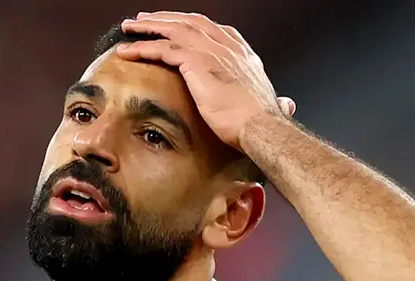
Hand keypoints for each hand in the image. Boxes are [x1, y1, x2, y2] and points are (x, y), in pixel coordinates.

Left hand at [117, 11, 294, 151]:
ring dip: (148, 27)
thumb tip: (287, 103)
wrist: (260, 126)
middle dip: (164, 18)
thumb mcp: (270, 104)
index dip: (189, 24)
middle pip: (188, 22)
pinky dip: (143, 47)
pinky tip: (128, 51)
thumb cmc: (262, 122)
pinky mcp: (197, 62)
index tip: (173, 24)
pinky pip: (162, 49)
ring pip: (172, 29)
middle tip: (143, 19)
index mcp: (242, 52)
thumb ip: (275, 99)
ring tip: (129, 27)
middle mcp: (226, 45)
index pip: (211, 28)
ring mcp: (212, 50)